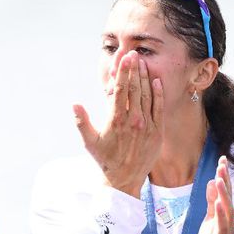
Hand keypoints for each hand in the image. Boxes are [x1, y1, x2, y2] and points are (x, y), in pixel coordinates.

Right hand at [73, 51, 162, 197]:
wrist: (124, 180)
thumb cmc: (105, 160)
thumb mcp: (90, 142)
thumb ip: (81, 122)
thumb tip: (74, 104)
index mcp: (116, 120)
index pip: (121, 90)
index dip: (123, 72)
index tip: (125, 58)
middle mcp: (133, 121)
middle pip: (135, 89)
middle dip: (135, 70)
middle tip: (135, 54)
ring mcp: (147, 126)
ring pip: (147, 96)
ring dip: (145, 78)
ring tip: (144, 63)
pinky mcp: (157, 132)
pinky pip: (159, 109)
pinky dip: (158, 94)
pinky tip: (156, 82)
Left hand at [197, 157, 233, 233]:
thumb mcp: (209, 220)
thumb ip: (211, 203)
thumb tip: (211, 183)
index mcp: (224, 214)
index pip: (225, 191)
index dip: (224, 175)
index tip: (222, 159)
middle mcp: (228, 220)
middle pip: (227, 197)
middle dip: (225, 180)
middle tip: (222, 163)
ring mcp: (226, 230)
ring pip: (226, 209)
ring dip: (224, 194)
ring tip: (220, 179)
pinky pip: (222, 226)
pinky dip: (221, 214)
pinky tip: (218, 204)